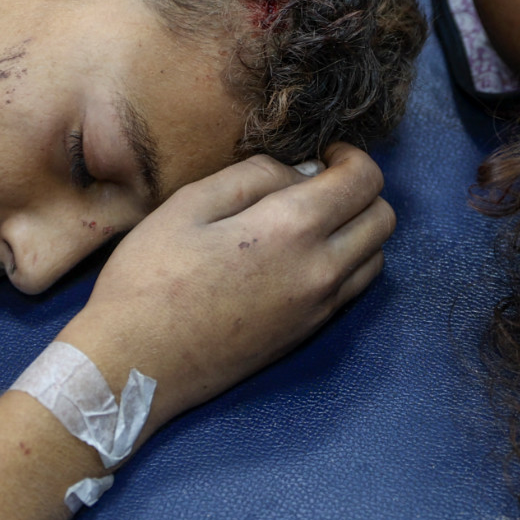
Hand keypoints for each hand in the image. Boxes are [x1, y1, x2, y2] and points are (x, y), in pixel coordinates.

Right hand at [55, 142, 393, 430]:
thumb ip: (255, 176)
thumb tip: (303, 173)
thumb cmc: (148, 278)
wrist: (135, 365)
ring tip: (312, 220)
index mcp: (292, 229)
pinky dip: (345, 264)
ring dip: (358, 229)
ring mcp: (318, 309)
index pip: (365, 180)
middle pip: (384, 218)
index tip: (323, 155)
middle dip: (361, 190)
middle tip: (319, 184)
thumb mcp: (190, 204)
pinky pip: (353, 289)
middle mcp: (320, 272)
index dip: (351, 156)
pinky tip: (300, 257)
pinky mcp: (307, 335)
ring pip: (376, 257)